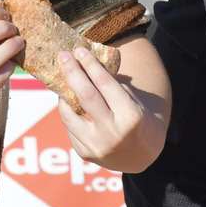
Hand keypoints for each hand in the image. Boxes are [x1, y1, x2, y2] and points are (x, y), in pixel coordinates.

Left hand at [56, 47, 165, 171]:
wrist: (142, 156)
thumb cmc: (139, 120)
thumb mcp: (134, 101)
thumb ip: (112, 87)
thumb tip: (84, 65)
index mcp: (130, 116)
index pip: (105, 84)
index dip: (91, 65)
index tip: (80, 50)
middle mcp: (113, 132)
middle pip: (85, 96)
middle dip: (72, 72)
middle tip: (63, 55)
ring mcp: (97, 145)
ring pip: (69, 113)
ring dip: (63, 94)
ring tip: (63, 80)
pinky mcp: (85, 153)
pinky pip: (69, 127)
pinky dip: (68, 112)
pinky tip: (68, 102)